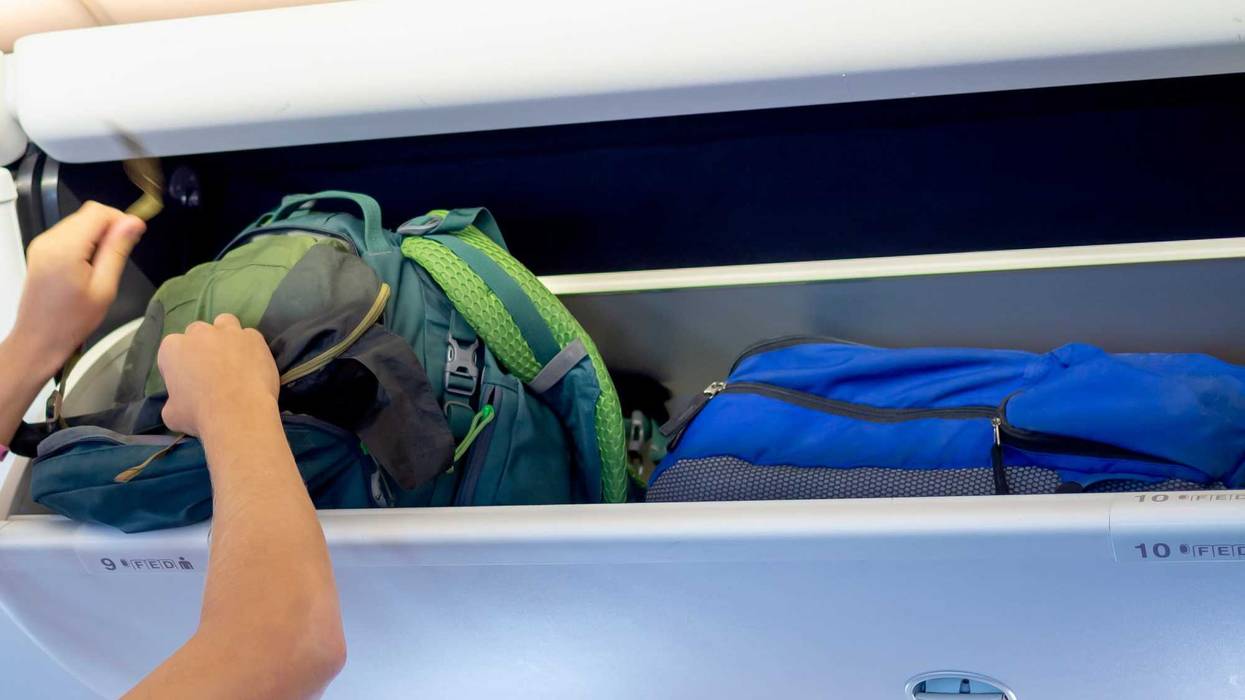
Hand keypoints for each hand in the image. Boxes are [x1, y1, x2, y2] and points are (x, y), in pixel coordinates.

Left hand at [13, 202, 145, 375]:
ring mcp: (42, 245)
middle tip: (122, 254)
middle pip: (87, 214)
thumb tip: (133, 223)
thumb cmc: (71, 321)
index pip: (98, 212)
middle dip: (110, 228)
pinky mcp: (41, 251)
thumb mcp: (105, 287)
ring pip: (79, 223)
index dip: (121, 219)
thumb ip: (118, 250)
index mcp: (65, 249)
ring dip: (97, 236)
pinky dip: (85, 243)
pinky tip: (90, 265)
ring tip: (105, 265)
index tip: (135, 235)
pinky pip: (69, 234)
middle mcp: (49, 241)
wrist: (40, 338)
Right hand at [157, 314, 279, 437]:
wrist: (239, 413)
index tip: (188, 382)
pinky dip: (250, 346)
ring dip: (225, 335)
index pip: (172, 351)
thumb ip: (172, 400)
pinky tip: (253, 363)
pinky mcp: (254, 337)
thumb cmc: (200, 415)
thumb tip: (178, 403)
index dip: (179, 366)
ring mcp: (228, 332)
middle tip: (211, 370)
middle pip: (197, 333)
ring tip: (232, 357)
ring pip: (224, 323)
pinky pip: (250, 336)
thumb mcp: (171, 413)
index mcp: (172, 348)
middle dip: (202, 346)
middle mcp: (199, 333)